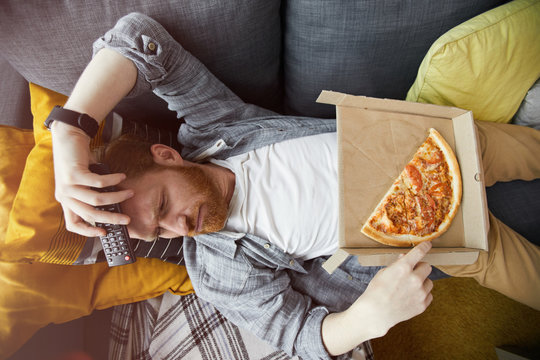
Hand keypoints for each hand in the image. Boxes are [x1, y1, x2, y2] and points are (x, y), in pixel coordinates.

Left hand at [51, 121, 132, 236]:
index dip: (88, 232)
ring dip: (116, 198)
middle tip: (126, 219)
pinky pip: (99, 183)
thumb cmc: (78, 160)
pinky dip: (113, 180)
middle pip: (90, 214)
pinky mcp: (73, 174)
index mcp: (65, 201)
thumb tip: (114, 205)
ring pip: (96, 200)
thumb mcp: (83, 182)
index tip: (104, 232)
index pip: (73, 224)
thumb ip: (93, 193)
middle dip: (111, 219)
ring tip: (129, 193)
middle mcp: (64, 196)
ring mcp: (67, 186)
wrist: (67, 138)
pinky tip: (121, 176)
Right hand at [354, 241, 433, 336]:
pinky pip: (429, 295)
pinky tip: (411, 296)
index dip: (425, 246)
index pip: (419, 252)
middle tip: (411, 272)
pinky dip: (422, 294)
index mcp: (403, 268)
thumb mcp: (384, 273)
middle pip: (427, 267)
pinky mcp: (422, 305)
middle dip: (420, 268)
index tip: (428, 244)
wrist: (376, 313)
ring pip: (429, 282)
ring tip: (409, 287)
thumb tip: (406, 258)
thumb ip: (397, 265)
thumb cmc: (376, 291)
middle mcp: (415, 279)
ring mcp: (420, 293)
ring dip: (422, 282)